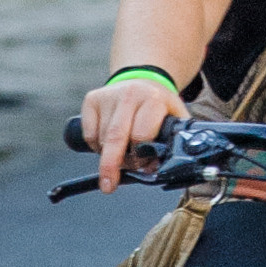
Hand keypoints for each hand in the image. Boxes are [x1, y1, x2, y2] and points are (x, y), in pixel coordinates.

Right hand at [82, 70, 183, 194]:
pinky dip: (96, 146)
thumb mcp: (175, 119)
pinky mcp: (92, 99)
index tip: (142, 166)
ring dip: (109, 156)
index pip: (141, 135)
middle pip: (115, 138)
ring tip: (122, 154)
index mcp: (153, 100)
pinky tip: (108, 142)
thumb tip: (165, 170)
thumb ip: (175, 142)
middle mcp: (129, 94)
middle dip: (111, 166)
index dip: (141, 156)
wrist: (143, 80)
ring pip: (102, 139)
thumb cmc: (159, 106)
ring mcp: (108, 96)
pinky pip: (89, 134)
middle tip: (109, 186)